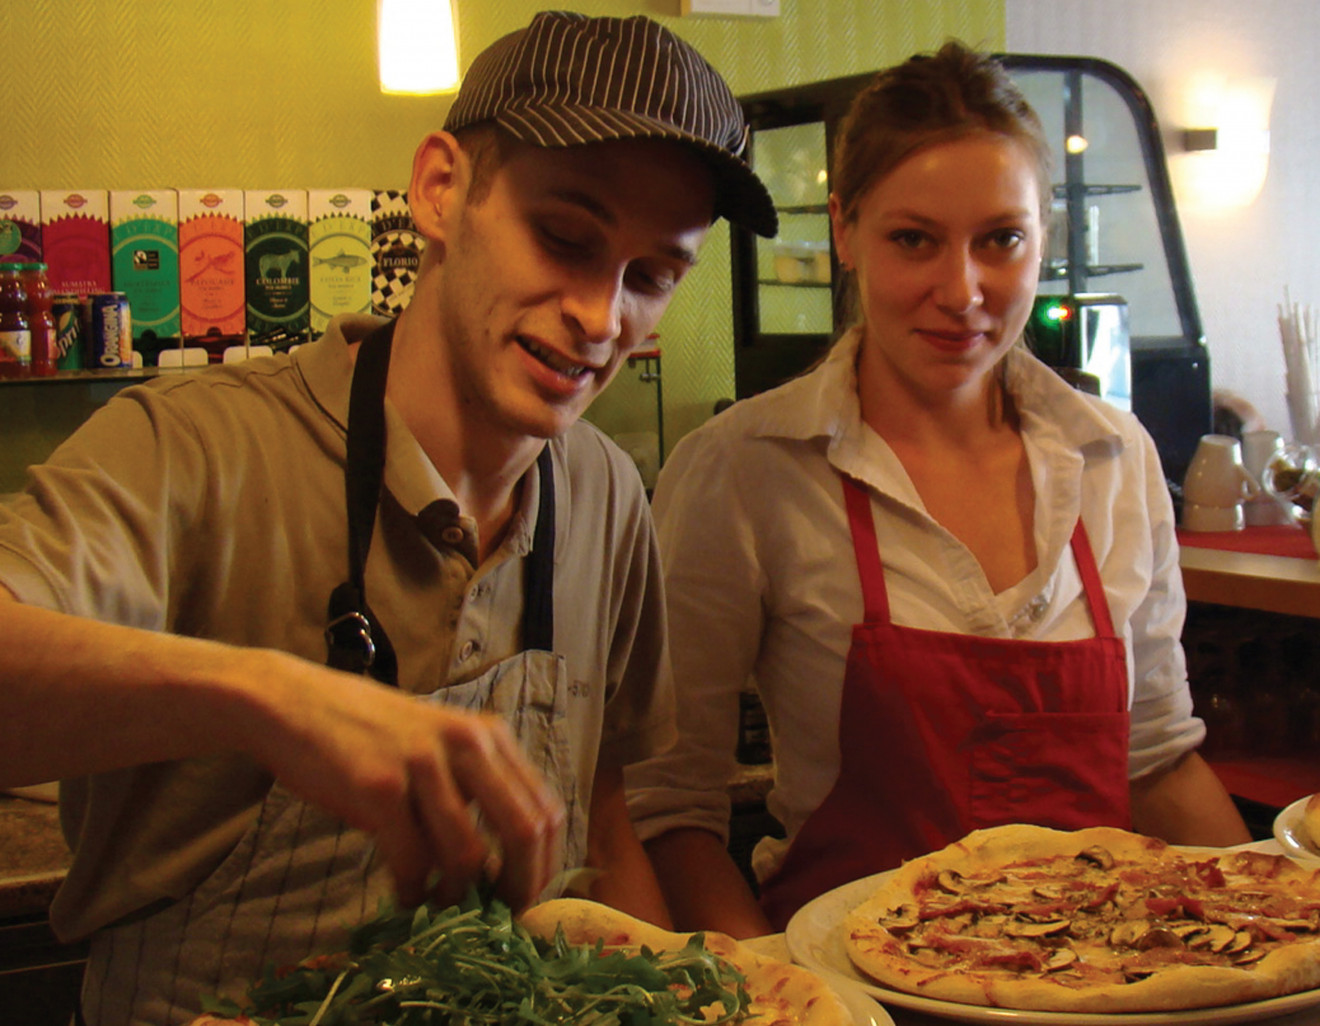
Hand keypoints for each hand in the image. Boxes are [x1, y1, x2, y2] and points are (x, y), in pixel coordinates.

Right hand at [248, 650, 565, 910]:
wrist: (296, 703)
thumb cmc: (371, 735)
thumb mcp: (439, 748)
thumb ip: (474, 792)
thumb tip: (504, 868)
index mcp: (490, 736)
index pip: (546, 809)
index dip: (544, 864)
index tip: (526, 897)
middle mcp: (467, 744)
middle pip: (525, 832)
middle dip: (518, 887)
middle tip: (497, 916)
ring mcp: (424, 764)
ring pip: (469, 855)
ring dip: (457, 896)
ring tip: (439, 904)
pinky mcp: (380, 787)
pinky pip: (413, 860)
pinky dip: (414, 891)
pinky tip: (405, 894)